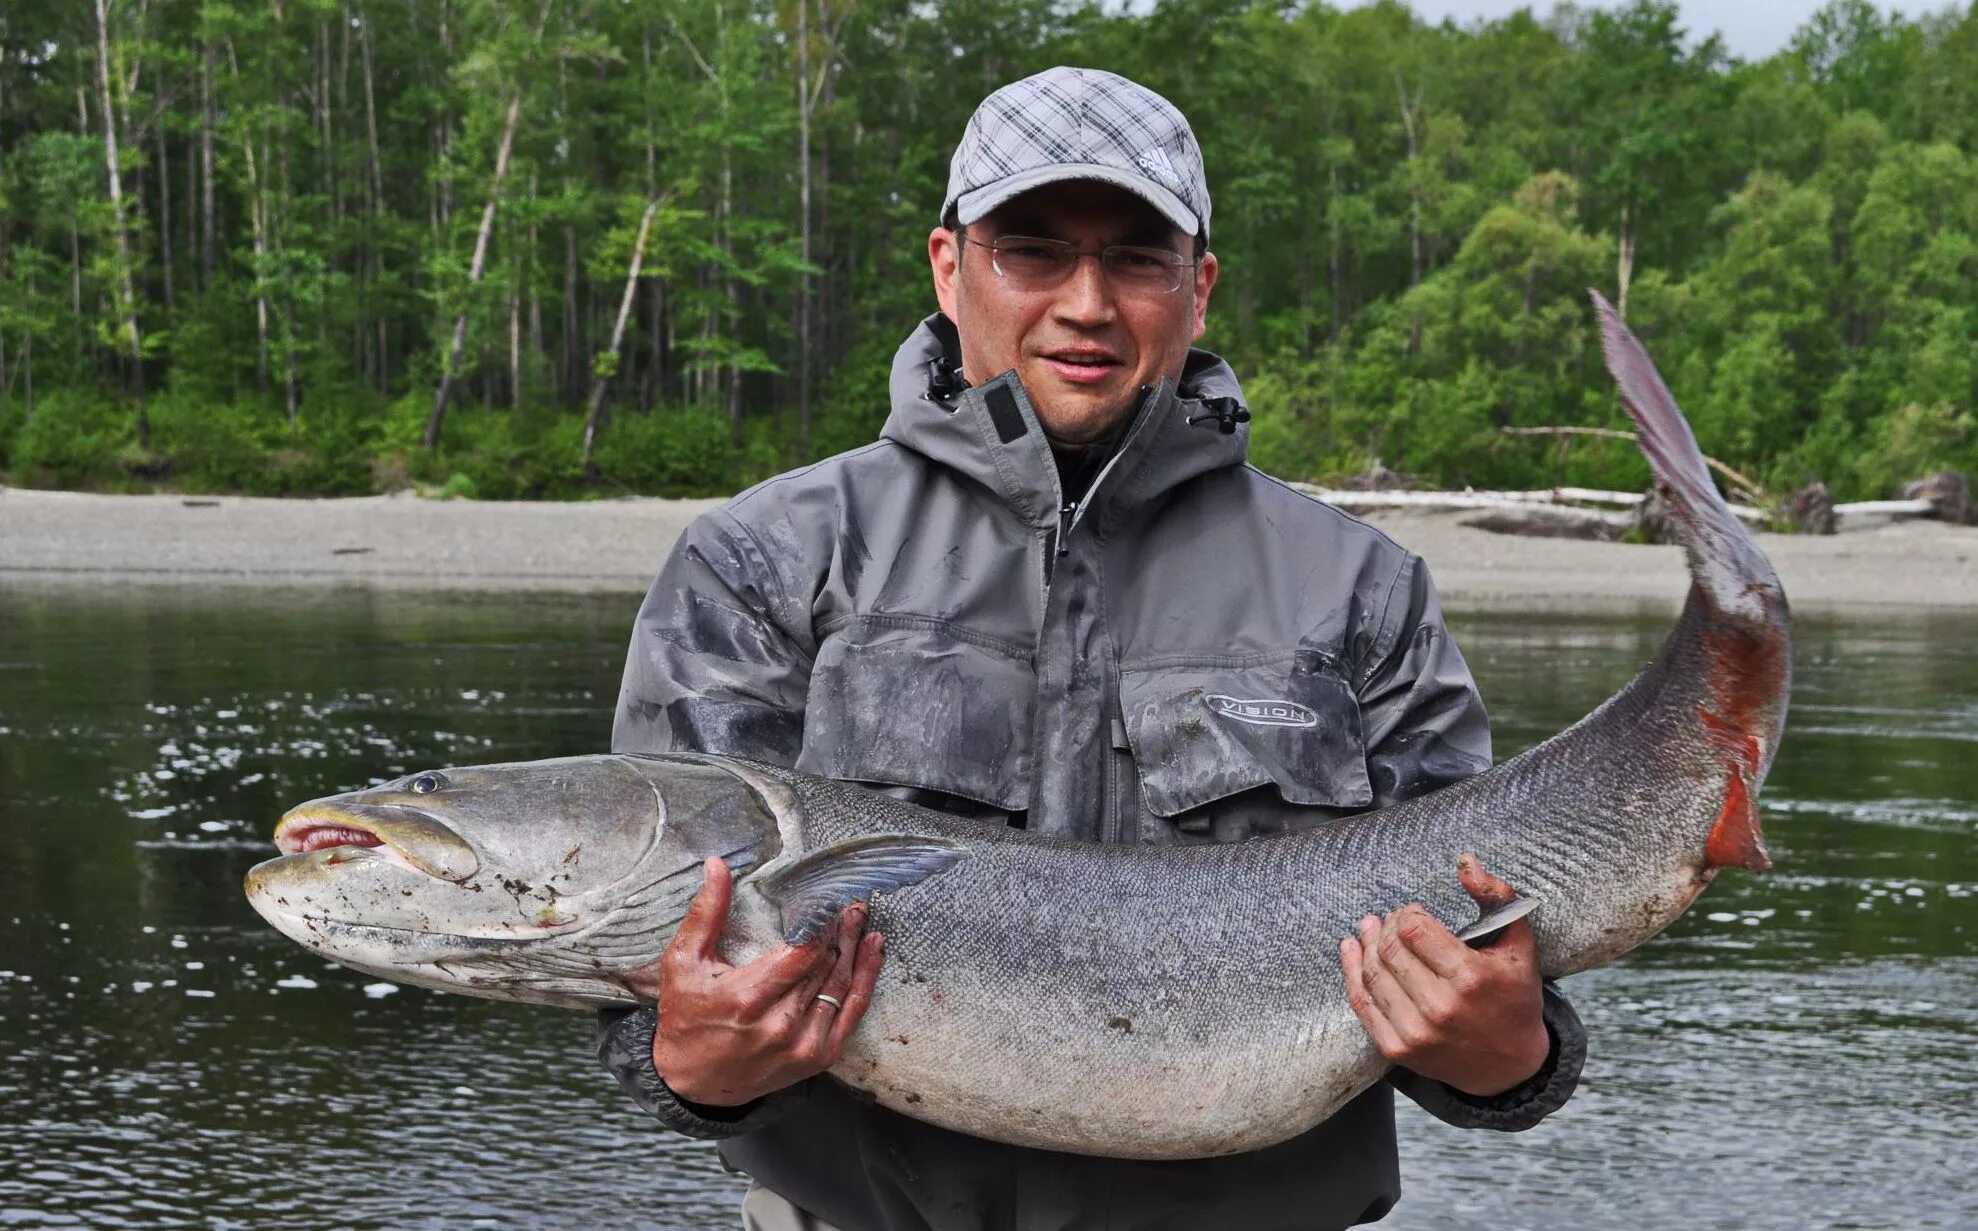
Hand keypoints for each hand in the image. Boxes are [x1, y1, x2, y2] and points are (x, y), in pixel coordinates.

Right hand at [628, 856, 884, 1106]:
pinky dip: (866, 980)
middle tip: (851, 901)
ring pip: (841, 985)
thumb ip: (706, 913)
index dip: (822, 924)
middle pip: (826, 965)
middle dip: (841, 929)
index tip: (829, 898)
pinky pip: (852, 1013)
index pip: (803, 952)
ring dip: (855, 948)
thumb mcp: (683, 962)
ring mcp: (803, 1045)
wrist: (694, 1084)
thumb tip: (717, 865)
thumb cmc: (685, 1018)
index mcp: (748, 998)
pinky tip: (873, 950)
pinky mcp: (818, 1058)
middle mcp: (780, 1024)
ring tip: (860, 918)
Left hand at [1338, 852, 1548, 1096]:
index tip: (1413, 910)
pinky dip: (1351, 973)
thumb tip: (1465, 860)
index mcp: (1471, 978)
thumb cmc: (1515, 997)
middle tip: (1388, 919)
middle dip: (1386, 926)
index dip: (1407, 913)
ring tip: (1367, 928)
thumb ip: (1497, 896)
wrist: (1510, 1067)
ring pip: (1372, 973)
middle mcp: (1440, 1007)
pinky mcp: (1397, 1050)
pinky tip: (1351, 950)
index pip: (1415, 929)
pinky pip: (1362, 1003)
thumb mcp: (1520, 944)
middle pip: (1390, 949)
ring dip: (1365, 944)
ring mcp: (1415, 1032)